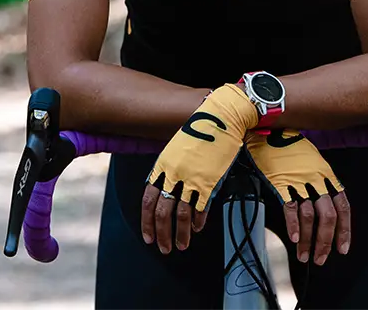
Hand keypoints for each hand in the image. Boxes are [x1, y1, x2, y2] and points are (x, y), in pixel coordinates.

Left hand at [141, 84, 258, 253]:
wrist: (220, 118)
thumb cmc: (200, 131)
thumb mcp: (176, 148)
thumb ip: (169, 170)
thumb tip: (165, 190)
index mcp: (162, 165)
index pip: (148, 200)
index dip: (146, 221)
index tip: (148, 236)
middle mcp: (173, 174)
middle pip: (161, 212)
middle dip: (161, 234)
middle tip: (164, 248)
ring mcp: (190, 178)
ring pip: (180, 215)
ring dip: (180, 234)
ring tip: (181, 245)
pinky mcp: (208, 181)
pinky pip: (200, 207)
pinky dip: (197, 221)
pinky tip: (196, 228)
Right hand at [244, 128, 349, 265]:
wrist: (270, 128)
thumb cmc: (288, 144)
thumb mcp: (312, 160)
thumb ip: (318, 181)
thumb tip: (322, 205)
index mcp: (326, 174)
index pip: (342, 206)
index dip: (345, 229)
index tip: (342, 247)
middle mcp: (316, 179)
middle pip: (328, 216)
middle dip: (326, 241)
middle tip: (321, 258)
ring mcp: (299, 181)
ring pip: (310, 216)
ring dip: (309, 240)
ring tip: (304, 254)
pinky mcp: (281, 182)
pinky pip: (290, 207)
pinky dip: (293, 224)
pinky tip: (294, 237)